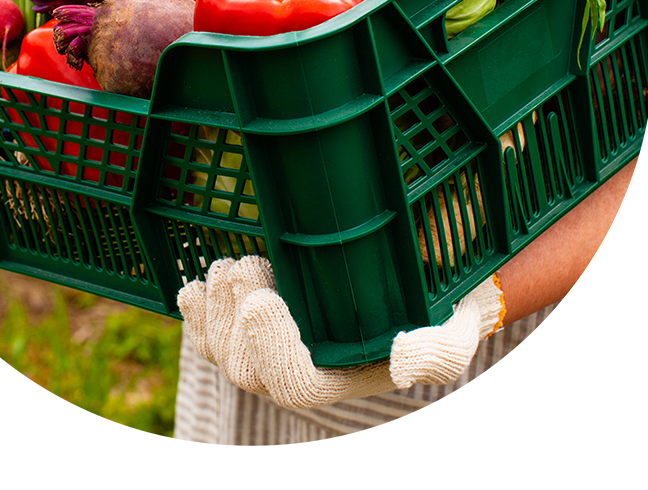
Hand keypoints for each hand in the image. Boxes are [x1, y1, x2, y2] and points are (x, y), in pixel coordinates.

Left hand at [178, 255, 504, 408]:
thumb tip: (404, 360)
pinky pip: (204, 333)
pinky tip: (195, 287)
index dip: (270, 348)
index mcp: (337, 379)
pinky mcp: (243, 329)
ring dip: (217, 301)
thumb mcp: (452, 330)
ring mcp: (265, 354)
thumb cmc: (429, 310)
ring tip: (237, 266)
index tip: (265, 300)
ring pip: (218, 346)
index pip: (292, 383)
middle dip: (237, 311)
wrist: (404, 288)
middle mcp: (295, 374)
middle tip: (252, 264)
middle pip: (244, 366)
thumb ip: (439, 349)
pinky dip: (196, 308)